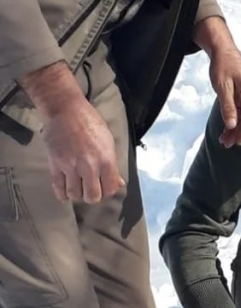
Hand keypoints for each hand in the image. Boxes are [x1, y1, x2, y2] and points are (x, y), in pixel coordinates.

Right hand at [20, 62, 123, 202]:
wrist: (65, 111)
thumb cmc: (90, 122)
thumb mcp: (107, 140)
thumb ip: (112, 163)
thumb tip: (118, 182)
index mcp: (106, 159)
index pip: (110, 188)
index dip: (109, 190)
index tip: (106, 186)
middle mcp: (89, 166)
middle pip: (92, 196)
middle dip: (93, 196)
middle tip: (92, 189)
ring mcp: (70, 167)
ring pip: (75, 195)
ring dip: (78, 195)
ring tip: (79, 188)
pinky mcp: (55, 166)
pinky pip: (58, 189)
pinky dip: (63, 194)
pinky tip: (66, 191)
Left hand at [195, 17, 240, 146]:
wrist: (222, 50)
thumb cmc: (223, 65)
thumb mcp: (222, 86)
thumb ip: (228, 106)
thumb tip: (232, 125)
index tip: (238, 142)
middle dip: (239, 132)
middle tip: (227, 144)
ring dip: (236, 127)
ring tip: (225, 139)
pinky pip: (240, 109)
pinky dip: (234, 118)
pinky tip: (226, 127)